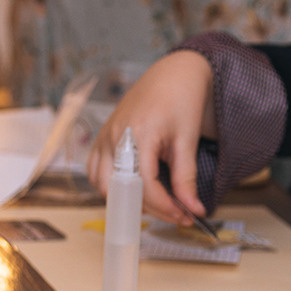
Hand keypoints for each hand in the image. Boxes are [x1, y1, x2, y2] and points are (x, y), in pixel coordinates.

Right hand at [87, 50, 213, 222]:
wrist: (173, 74)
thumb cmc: (181, 100)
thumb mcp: (187, 140)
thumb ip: (186, 178)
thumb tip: (194, 209)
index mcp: (138, 134)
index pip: (144, 186)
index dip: (165, 207)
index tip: (184, 216)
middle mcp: (115, 136)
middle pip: (120, 190)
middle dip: (147, 208)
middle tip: (174, 212)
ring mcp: (105, 136)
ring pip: (103, 184)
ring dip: (127, 199)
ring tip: (156, 200)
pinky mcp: (102, 136)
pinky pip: (96, 170)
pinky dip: (111, 185)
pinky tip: (134, 187)